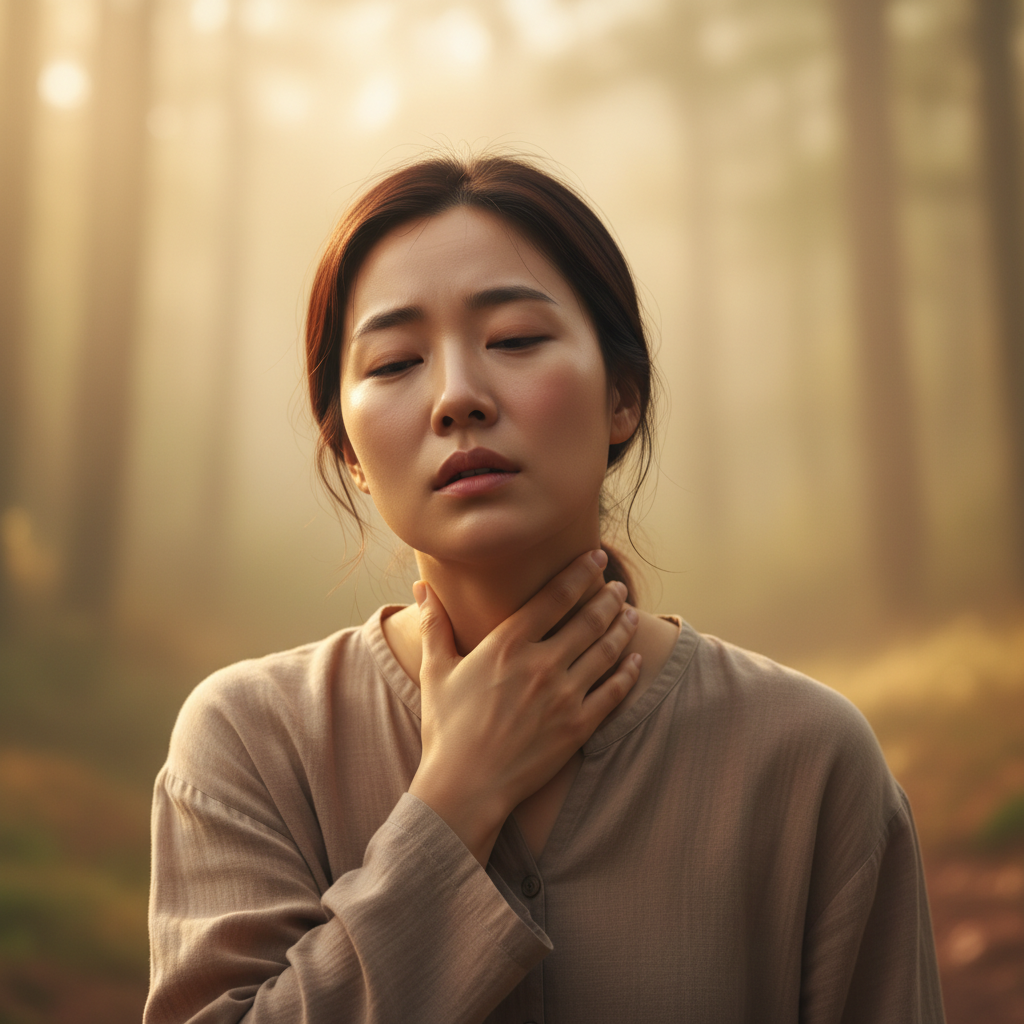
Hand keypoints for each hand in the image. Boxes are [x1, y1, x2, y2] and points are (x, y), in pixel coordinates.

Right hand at [407, 550, 641, 864]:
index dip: (580, 572)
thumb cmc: (446, 728)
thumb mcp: (436, 670)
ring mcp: (563, 696)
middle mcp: (541, 664)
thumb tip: (420, 586)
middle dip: (608, 598)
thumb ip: (435, 624)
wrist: (464, 788)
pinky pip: (614, 693)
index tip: (596, 557)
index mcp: (507, 644)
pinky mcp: (578, 727)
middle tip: (618, 588)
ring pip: (606, 651)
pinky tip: (635, 659)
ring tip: (630, 614)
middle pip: (588, 619)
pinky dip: (628, 672)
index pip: (554, 596)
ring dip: (622, 628)